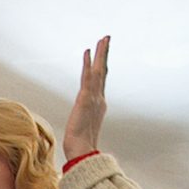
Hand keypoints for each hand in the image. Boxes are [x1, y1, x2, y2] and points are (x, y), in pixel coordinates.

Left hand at [63, 35, 109, 160]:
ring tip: (102, 39)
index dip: (102, 66)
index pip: (101, 80)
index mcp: (99, 104)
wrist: (81, 150)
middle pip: (103, 72)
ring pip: (98, 71)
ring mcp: (94, 98)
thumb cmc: (81, 142)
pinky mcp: (86, 99)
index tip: (102, 53)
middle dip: (105, 54)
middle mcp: (99, 98)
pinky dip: (88, 64)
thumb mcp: (85, 128)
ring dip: (100, 54)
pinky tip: (88, 52)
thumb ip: (87, 122)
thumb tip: (85, 124)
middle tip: (107, 38)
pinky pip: (88, 78)